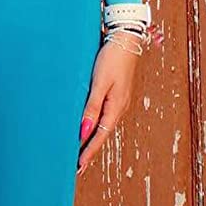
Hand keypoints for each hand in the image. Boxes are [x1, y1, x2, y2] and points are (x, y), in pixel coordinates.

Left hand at [76, 41, 138, 174]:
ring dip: (93, 139)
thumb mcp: (100, 83)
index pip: (99, 136)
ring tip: (82, 151)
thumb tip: (84, 131)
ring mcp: (119, 101)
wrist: (126, 39)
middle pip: (102, 134)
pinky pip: (104, 116)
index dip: (89, 152)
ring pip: (104, 126)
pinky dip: (96, 126)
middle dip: (90, 150)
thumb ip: (91, 107)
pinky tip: (90, 127)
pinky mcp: (116, 94)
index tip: (79, 166)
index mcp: (116, 107)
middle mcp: (119, 107)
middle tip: (78, 166)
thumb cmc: (112, 58)